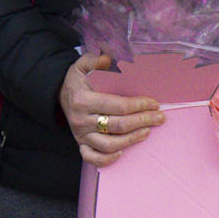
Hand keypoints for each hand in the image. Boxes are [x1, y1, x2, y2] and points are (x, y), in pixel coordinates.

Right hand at [61, 51, 163, 167]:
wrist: (59, 93)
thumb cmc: (78, 79)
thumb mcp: (82, 64)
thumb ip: (95, 59)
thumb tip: (108, 58)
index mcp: (83, 99)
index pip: (118, 105)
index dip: (139, 105)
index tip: (154, 103)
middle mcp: (81, 120)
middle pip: (118, 125)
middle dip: (143, 121)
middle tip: (159, 118)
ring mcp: (81, 135)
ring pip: (109, 145)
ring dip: (131, 139)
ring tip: (147, 131)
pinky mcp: (81, 144)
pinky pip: (93, 158)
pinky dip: (107, 159)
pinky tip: (122, 152)